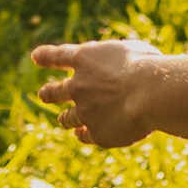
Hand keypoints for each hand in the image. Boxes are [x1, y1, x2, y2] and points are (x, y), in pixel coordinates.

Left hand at [33, 37, 166, 147]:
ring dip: (65, 118)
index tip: (35, 56)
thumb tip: (120, 69)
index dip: (46, 56)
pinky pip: (86, 135)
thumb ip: (118, 61)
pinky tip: (82, 135)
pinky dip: (83, 134)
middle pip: (56, 91)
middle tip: (43, 93)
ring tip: (63, 120)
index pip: (58, 56)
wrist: (152, 94)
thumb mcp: (132, 51)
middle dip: (48, 93)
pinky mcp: (96, 133)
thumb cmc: (150, 67)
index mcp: (86, 59)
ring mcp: (84, 111)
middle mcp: (78, 86)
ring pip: (67, 118)